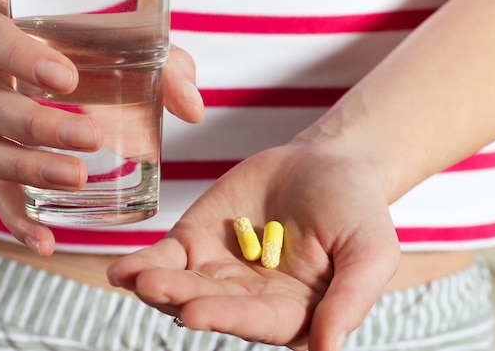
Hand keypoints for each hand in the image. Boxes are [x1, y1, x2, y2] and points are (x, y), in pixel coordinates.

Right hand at [0, 0, 203, 254]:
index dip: (20, 56)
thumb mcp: (118, 41)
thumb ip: (162, 66)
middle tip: (91, 140)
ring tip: (76, 180)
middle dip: (38, 126)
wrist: (27, 58)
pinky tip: (45, 241)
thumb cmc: (77, 45)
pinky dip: (15, 219)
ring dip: (26, 171)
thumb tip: (193, 110)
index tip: (68, 79)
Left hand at [107, 142, 400, 350]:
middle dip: (183, 297)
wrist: (327, 163)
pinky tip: (124, 268)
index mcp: (292, 312)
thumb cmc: (356, 209)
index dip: (227, 317)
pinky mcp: (197, 241)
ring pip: (183, 284)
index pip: (258, 322)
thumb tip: (327, 350)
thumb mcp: (370, 252)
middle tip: (158, 287)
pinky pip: (167, 256)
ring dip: (157, 283)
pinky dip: (145, 262)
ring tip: (136, 276)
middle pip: (212, 304)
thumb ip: (349, 299)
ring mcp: (219, 271)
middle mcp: (250, 299)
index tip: (196, 312)